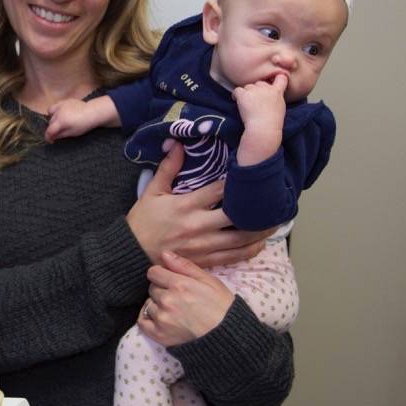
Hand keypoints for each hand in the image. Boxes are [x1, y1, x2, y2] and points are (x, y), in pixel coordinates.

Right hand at [46, 98, 97, 141]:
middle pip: (50, 122)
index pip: (49, 131)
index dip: (48, 137)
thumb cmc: (84, 125)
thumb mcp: (72, 133)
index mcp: (61, 121)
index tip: (50, 141)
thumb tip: (53, 137)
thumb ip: (61, 135)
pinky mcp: (65, 101)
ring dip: (52, 118)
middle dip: (52, 128)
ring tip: (58, 122)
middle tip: (58, 133)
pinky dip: (56, 110)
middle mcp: (58, 112)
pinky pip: (56, 105)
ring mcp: (61, 105)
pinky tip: (61, 113)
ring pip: (50, 112)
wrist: (93, 112)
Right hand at [126, 143, 270, 266]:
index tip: (252, 173)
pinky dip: (251, 249)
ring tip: (275, 220)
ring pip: (241, 239)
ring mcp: (203, 246)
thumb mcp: (152, 192)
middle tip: (274, 199)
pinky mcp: (205, 261)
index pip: (220, 191)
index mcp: (186, 205)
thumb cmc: (142, 221)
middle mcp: (198, 226)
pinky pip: (234, 257)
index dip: (239, 182)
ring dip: (261, 230)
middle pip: (238, 216)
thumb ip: (168, 168)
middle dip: (258, 208)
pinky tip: (260, 242)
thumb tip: (179, 144)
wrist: (130, 253)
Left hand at [137, 250, 234, 346]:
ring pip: (149, 304)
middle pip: (152, 288)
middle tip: (177, 297)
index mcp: (179, 285)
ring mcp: (162, 318)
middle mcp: (168, 300)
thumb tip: (164, 254)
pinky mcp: (160, 335)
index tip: (169, 280)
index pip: (153, 272)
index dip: (161, 275)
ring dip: (157, 305)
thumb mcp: (209, 281)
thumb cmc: (221, 306)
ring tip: (174, 310)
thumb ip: (185, 266)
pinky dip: (147, 319)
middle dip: (161, 290)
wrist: (227, 336)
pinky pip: (142, 322)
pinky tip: (160, 318)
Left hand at [233, 74, 286, 132]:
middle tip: (255, 102)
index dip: (276, 76)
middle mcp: (266, 88)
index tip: (273, 78)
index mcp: (277, 92)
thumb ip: (276, 98)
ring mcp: (254, 90)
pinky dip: (236, 96)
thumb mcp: (280, 107)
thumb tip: (271, 95)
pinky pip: (237, 90)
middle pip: (259, 83)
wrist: (263, 128)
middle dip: (257, 90)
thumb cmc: (272, 122)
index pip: (281, 78)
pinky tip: (237, 102)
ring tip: (247, 105)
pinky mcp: (244, 94)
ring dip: (247, 93)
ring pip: (248, 87)